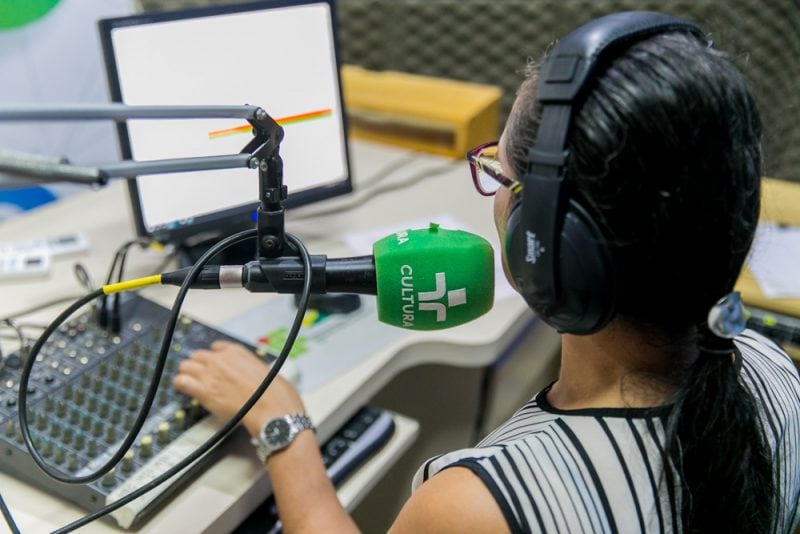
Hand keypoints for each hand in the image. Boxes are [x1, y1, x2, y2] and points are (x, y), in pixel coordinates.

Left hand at [173, 340, 304, 437]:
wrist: (271, 408)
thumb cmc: (276, 392)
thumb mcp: (266, 370)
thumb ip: (251, 369)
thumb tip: (252, 376)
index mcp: (237, 351)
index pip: (216, 347)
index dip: (215, 358)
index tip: (216, 366)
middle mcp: (220, 359)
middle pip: (198, 356)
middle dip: (198, 365)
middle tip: (202, 377)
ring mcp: (210, 374)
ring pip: (185, 366)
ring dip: (187, 373)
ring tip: (190, 383)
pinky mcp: (203, 391)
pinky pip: (181, 382)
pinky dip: (181, 384)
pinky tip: (184, 390)